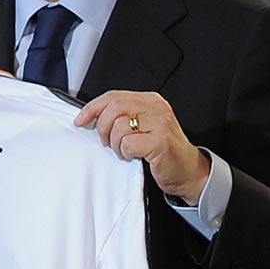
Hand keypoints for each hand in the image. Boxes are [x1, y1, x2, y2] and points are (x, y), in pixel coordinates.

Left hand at [74, 89, 209, 203]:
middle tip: (106, 141)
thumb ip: (123, 116)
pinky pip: (128, 144)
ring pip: (118, 126)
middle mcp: (156, 108)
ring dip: (115, 144)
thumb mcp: (143, 127)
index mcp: (150, 100)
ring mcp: (160, 124)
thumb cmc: (163, 151)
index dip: (92, 108)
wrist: (189, 172)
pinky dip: (125, 153)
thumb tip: (91, 116)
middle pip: (113, 108)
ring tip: (125, 151)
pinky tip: (134, 157)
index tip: (80, 120)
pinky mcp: (160, 142)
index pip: (113, 96)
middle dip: (102, 127)